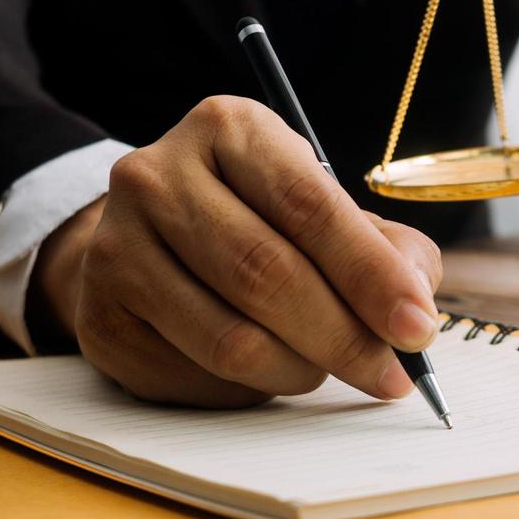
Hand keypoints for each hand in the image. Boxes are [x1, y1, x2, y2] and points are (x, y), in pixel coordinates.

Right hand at [34, 96, 444, 407]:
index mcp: (228, 129)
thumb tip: (414, 307)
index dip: (370, 274)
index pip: (308, 206)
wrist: (145, 240)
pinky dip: (251, 389)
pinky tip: (269, 372)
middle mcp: (157, 177)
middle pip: (266, 274)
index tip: (419, 329)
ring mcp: (116, 247)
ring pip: (231, 338)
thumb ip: (386, 247)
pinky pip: (195, 375)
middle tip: (392, 375)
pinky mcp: (99, 317)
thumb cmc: (259, 220)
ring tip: (328, 369)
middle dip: (345, 337)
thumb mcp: (323, 207)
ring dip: (301, 369)